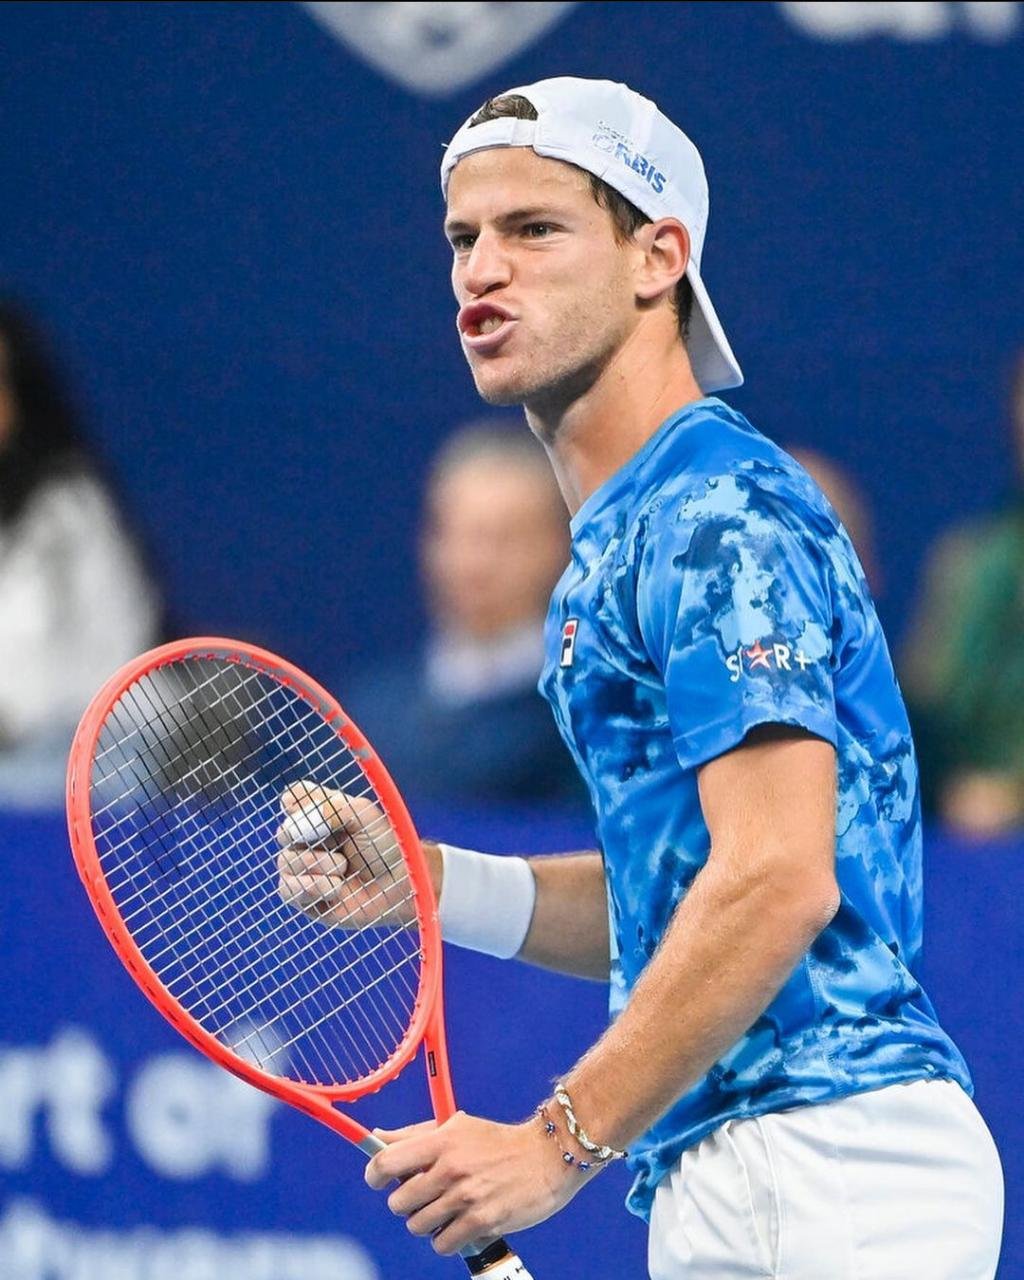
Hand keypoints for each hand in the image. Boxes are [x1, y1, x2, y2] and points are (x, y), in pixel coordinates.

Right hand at [276, 781, 414, 928]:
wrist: (400, 884)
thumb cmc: (385, 847)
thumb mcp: (362, 815)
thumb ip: (327, 806)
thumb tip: (287, 800)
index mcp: (322, 817)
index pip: (293, 802)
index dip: (296, 804)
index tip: (306, 808)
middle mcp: (310, 842)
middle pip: (284, 833)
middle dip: (306, 837)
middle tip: (332, 841)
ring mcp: (306, 870)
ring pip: (286, 862)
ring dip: (317, 864)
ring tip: (343, 868)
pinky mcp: (307, 898)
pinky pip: (288, 890)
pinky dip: (312, 886)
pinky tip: (335, 888)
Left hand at [364, 1110, 590, 1254]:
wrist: (547, 1156)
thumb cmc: (498, 1142)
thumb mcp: (456, 1127)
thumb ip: (415, 1135)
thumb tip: (376, 1138)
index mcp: (441, 1140)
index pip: (386, 1162)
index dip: (375, 1175)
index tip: (380, 1180)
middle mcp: (450, 1168)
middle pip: (398, 1202)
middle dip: (407, 1203)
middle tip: (425, 1196)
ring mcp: (466, 1197)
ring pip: (417, 1226)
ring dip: (428, 1223)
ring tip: (446, 1210)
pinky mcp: (482, 1222)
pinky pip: (442, 1244)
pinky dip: (447, 1239)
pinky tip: (461, 1224)